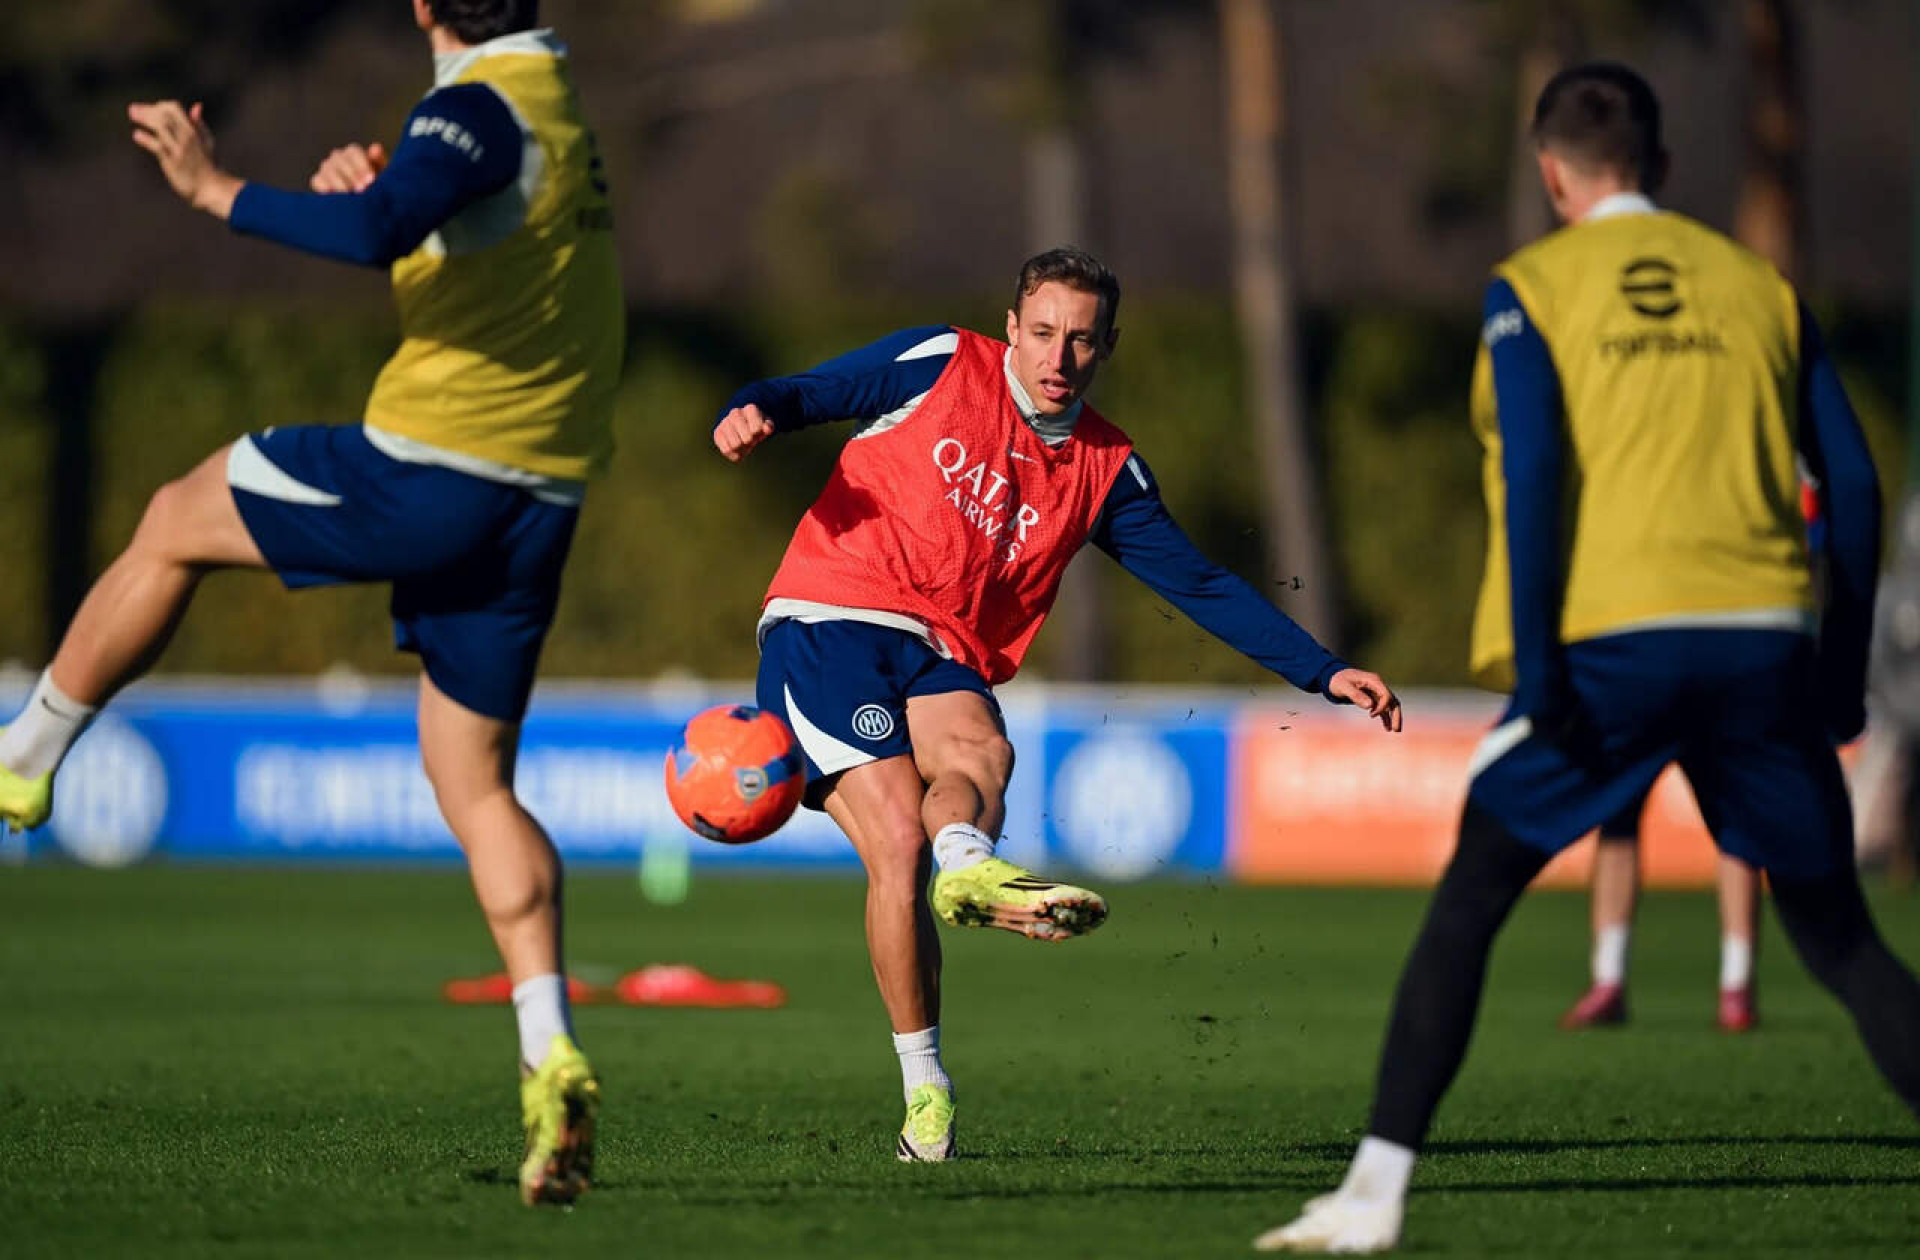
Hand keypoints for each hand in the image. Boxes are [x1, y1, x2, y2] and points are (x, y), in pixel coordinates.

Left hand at [129, 100, 240, 218]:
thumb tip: (196, 105)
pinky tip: (137, 135)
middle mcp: (187, 137)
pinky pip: (158, 147)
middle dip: (147, 110)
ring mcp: (180, 149)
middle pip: (164, 115)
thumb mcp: (207, 141)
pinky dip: (146, 139)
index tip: (148, 110)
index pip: (173, 108)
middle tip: (132, 109)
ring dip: (145, 119)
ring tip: (132, 115)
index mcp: (193, 130)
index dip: (158, 106)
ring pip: (161, 127)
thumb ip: (198, 123)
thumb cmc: (207, 164)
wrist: (211, 187)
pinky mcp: (173, 162)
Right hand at [309, 142, 388, 193]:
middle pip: (340, 158)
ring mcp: (327, 168)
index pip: (354, 151)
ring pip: (328, 168)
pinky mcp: (318, 181)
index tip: (371, 179)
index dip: (362, 164)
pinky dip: (325, 187)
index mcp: (354, 154)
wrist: (367, 209)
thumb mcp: (383, 177)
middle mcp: (338, 158)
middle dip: (352, 174)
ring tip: (351, 194)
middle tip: (363, 189)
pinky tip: (336, 195)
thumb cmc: (377, 189)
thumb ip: (380, 162)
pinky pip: (318, 180)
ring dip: (340, 182)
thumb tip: (375, 148)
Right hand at [714, 404, 774, 461]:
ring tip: (743, 443)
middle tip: (750, 439)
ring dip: (742, 449)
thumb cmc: (756, 427)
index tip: (758, 432)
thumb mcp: (766, 426)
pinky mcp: (718, 433)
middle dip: (751, 442)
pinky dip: (734, 454)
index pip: (756, 429)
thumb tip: (767, 429)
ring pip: (736, 445)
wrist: (741, 427)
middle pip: (747, 438)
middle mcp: (736, 413)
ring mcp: (725, 422)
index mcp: (751, 409)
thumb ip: (769, 427)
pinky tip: (736, 449)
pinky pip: (727, 450)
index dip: (758, 435)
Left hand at [1329, 668, 1402, 731]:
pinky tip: (1387, 728)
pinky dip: (1386, 717)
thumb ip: (1356, 695)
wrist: (1334, 677)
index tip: (1371, 715)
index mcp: (1373, 680)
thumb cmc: (1338, 680)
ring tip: (1395, 731)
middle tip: (1396, 730)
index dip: (1382, 707)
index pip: (1385, 694)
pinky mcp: (1372, 698)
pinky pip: (1383, 708)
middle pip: (1392, 700)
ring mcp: (1376, 692)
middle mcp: (1378, 685)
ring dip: (1394, 717)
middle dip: (1396, 715)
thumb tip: (1370, 706)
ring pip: (1390, 705)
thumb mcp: (1344, 687)